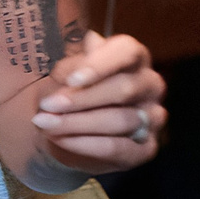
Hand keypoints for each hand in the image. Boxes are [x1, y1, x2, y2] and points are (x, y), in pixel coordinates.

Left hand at [32, 30, 165, 175]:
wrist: (69, 128)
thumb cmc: (71, 89)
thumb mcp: (67, 70)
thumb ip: (69, 65)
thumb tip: (65, 72)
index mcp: (134, 56)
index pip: (127, 51)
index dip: (100, 64)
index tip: (70, 79)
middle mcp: (151, 84)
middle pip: (124, 88)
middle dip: (81, 98)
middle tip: (47, 105)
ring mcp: (153, 117)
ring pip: (121, 120)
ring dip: (78, 123)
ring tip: (46, 123)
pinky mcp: (147, 147)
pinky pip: (118, 148)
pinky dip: (85, 144)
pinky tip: (60, 139)